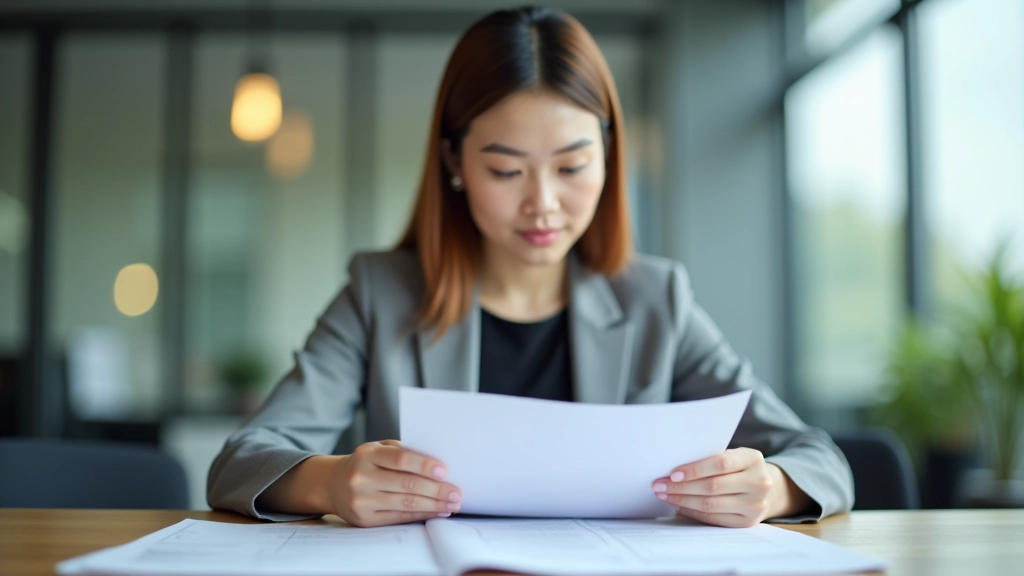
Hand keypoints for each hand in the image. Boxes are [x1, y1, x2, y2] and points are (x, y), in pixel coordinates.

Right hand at [329, 440, 462, 526]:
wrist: (333, 484)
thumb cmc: (365, 463)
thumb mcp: (378, 449)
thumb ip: (403, 452)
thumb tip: (438, 465)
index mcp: (366, 454)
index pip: (400, 459)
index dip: (424, 465)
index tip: (444, 470)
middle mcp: (361, 477)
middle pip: (406, 484)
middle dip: (436, 490)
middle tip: (456, 492)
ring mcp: (362, 500)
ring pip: (405, 503)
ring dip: (434, 505)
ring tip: (452, 503)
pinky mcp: (365, 519)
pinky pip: (399, 517)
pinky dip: (422, 514)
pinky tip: (437, 511)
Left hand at [651, 448, 805, 527]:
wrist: (762, 486)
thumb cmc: (737, 467)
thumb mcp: (732, 455)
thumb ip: (710, 458)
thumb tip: (673, 469)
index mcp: (753, 459)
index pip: (721, 463)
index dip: (695, 469)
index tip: (672, 473)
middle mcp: (759, 483)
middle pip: (713, 486)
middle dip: (681, 486)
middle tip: (659, 485)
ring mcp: (756, 505)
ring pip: (711, 504)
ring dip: (682, 500)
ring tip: (664, 495)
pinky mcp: (748, 522)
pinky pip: (714, 518)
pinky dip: (693, 511)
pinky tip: (679, 505)